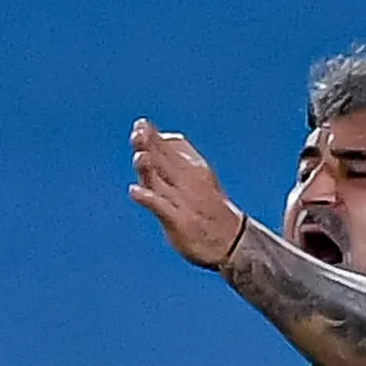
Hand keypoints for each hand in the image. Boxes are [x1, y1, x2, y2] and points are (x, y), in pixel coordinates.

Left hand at [129, 120, 246, 268]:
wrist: (231, 241)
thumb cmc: (209, 210)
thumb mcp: (197, 180)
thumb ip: (177, 160)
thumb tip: (165, 137)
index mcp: (192, 170)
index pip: (170, 148)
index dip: (154, 136)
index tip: (141, 124)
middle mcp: (187, 183)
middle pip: (163, 160)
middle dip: (149, 145)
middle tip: (137, 132)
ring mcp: (183, 202)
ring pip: (161, 180)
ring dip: (148, 168)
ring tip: (139, 157)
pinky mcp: (179, 222)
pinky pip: (162, 208)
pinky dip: (148, 199)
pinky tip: (134, 191)